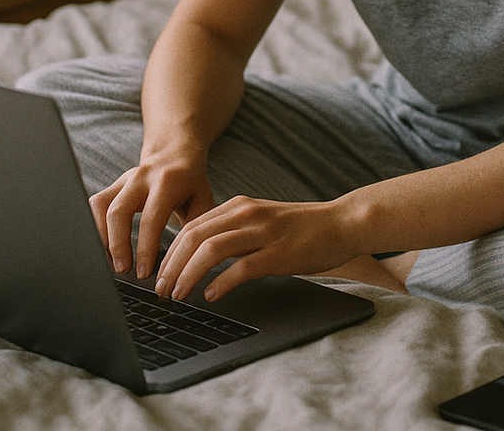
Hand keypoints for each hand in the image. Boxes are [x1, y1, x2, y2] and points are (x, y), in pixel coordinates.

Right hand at [90, 154, 215, 279]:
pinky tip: (105, 248)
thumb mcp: (203, 202)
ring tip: (112, 263)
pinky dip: (95, 227)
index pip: (151, 218)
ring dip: (102, 237)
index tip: (144, 273)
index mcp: (167, 181)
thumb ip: (195, 230)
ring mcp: (124, 179)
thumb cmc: (191, 183)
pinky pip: (96, 205)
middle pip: (118, 211)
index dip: (145, 248)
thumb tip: (185, 266)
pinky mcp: (113, 185)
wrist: (176, 154)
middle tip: (122, 270)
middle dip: (117, 245)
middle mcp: (141, 177)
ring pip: (101, 207)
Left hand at [153, 196, 360, 302]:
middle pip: (193, 237)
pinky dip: (220, 283)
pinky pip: (241, 267)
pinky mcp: (279, 253)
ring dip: (187, 275)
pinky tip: (211, 296)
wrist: (343, 223)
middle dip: (171, 265)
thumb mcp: (262, 221)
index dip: (169, 252)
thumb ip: (234, 232)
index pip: (191, 226)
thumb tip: (202, 257)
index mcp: (239, 206)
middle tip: (161, 289)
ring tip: (178, 295)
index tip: (160, 274)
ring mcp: (263, 232)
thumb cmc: (302, 228)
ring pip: (210, 250)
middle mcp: (247, 214)